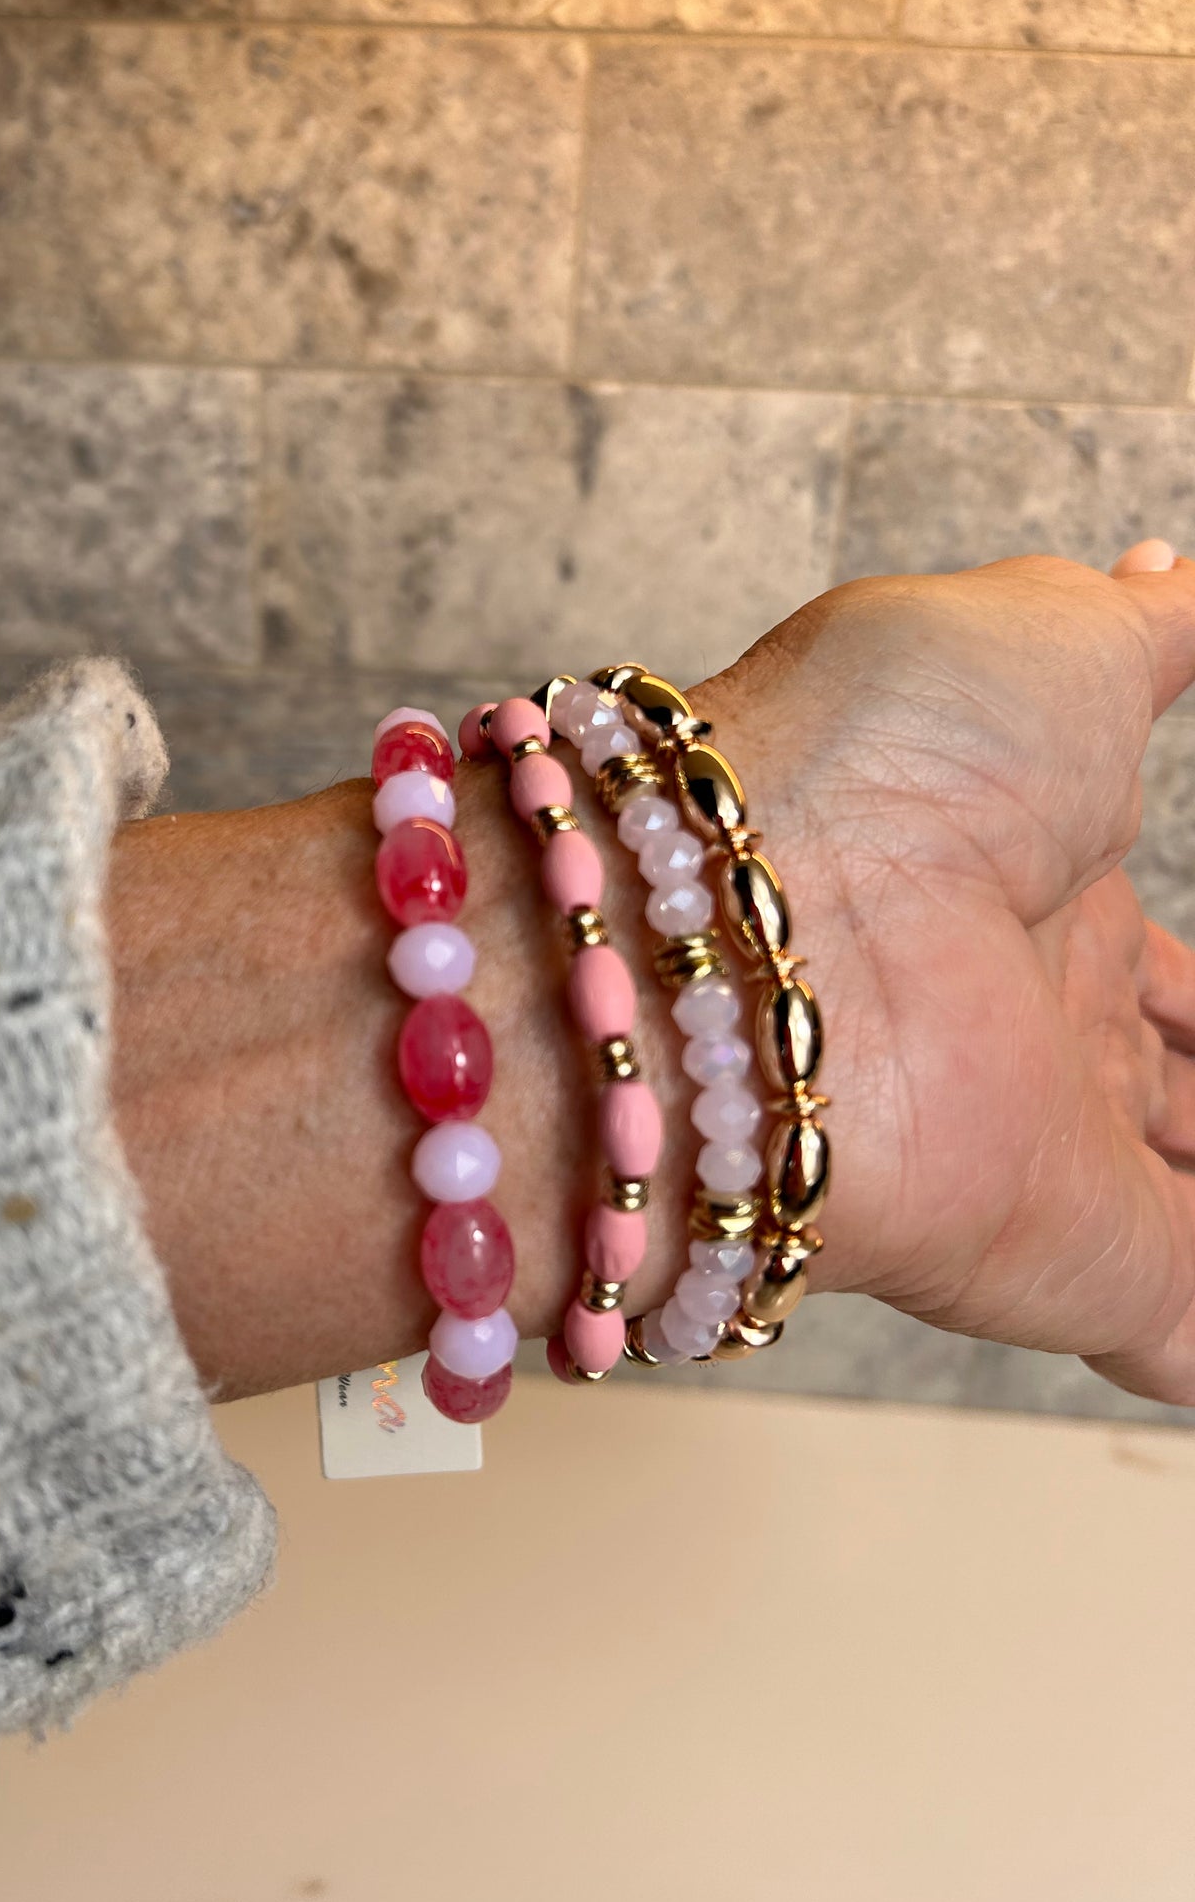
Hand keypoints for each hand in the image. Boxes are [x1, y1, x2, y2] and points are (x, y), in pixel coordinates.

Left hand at [698, 544, 1194, 1401]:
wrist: (749, 921)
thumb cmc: (877, 752)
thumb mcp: (1040, 642)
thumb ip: (1139, 633)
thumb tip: (1159, 570)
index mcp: (1041, 896)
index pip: (1161, 973)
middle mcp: (1036, 1031)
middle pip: (1166, 1094)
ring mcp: (1045, 1153)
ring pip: (1180, 1208)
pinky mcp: (1059, 1268)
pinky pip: (1177, 1331)